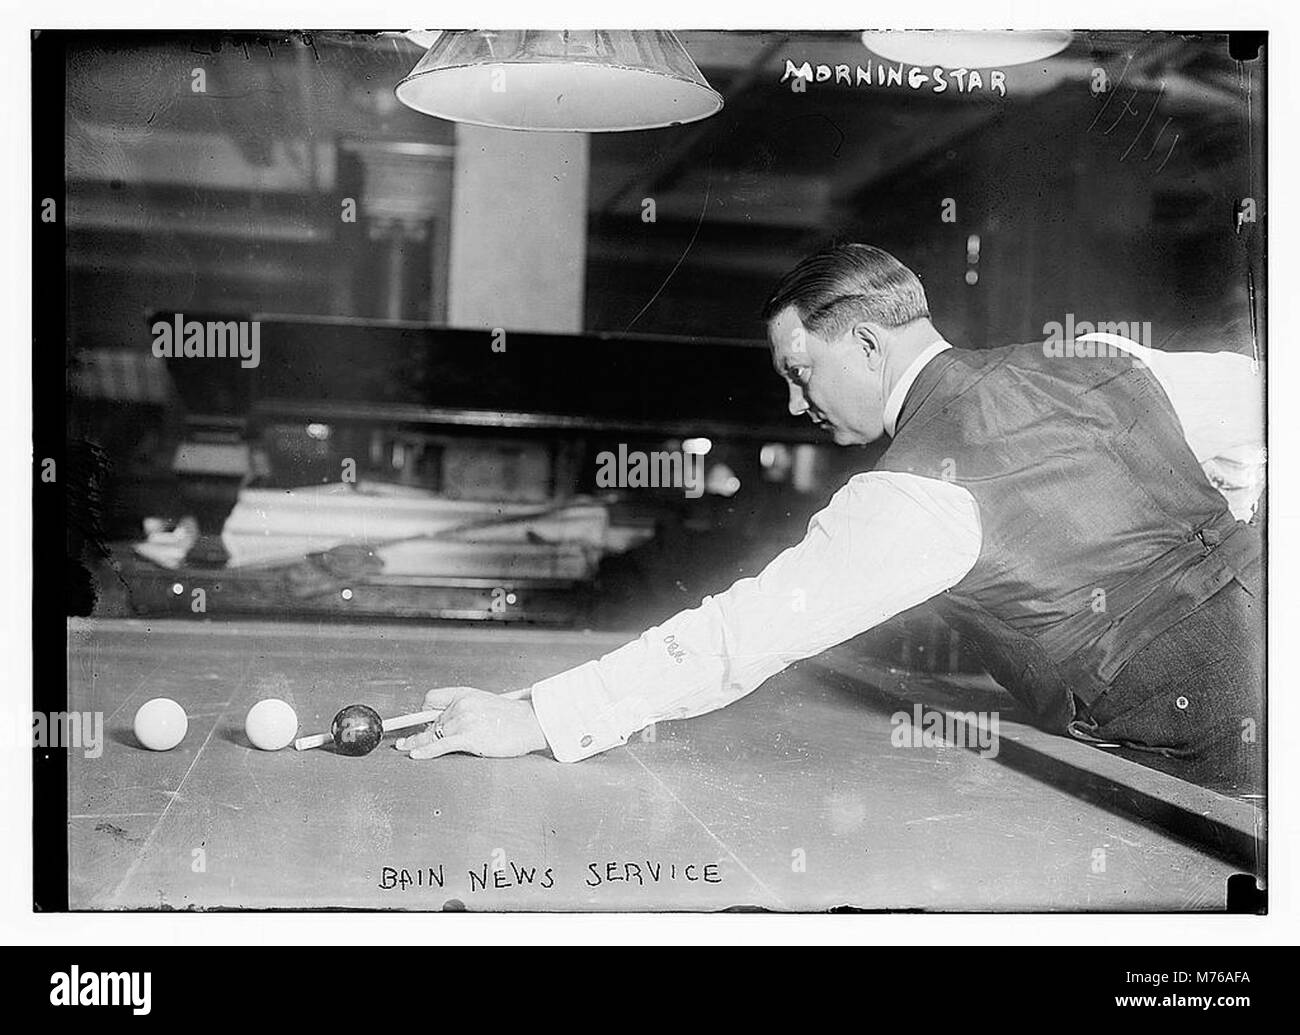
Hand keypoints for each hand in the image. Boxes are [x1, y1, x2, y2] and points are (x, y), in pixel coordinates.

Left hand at [395, 687, 548, 759]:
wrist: (530, 723)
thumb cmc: (510, 718)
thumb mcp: (483, 703)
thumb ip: (463, 709)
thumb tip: (443, 723)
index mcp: (464, 694)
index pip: (432, 699)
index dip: (422, 712)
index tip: (417, 722)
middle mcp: (461, 705)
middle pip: (431, 721)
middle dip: (420, 733)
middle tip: (403, 742)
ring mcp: (464, 721)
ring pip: (433, 734)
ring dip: (418, 743)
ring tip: (406, 748)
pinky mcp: (468, 737)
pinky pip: (440, 745)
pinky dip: (425, 751)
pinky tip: (415, 755)